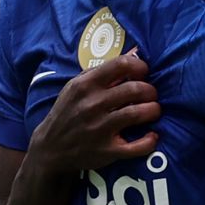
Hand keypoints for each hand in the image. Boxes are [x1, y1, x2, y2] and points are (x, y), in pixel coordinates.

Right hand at [28, 53, 160, 173]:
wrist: (51, 148)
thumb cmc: (68, 111)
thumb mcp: (77, 86)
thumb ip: (104, 70)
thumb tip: (135, 53)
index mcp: (85, 85)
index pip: (121, 65)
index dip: (140, 66)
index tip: (144, 73)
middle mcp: (92, 105)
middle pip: (135, 89)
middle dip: (150, 91)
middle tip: (151, 95)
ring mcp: (100, 129)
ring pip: (138, 113)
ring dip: (153, 110)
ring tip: (153, 110)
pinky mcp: (107, 151)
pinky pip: (137, 146)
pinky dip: (150, 141)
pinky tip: (152, 136)